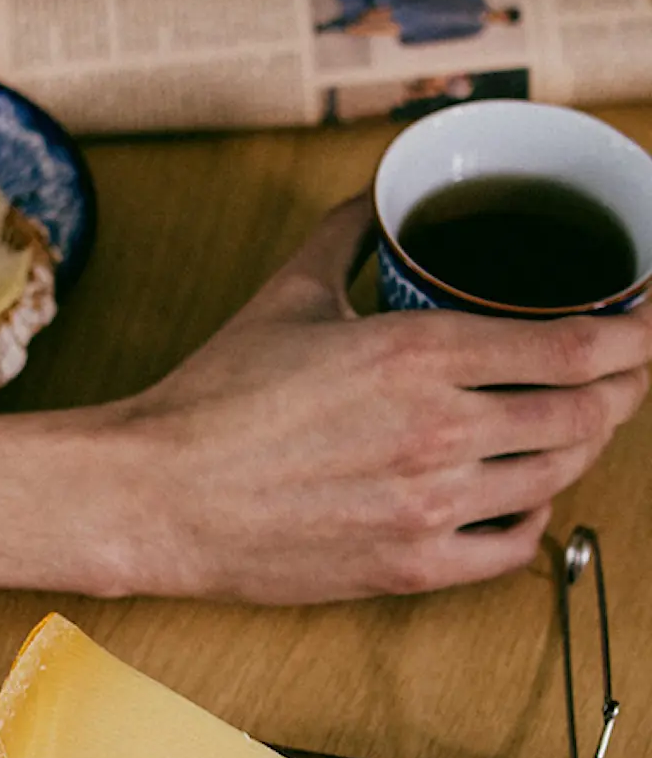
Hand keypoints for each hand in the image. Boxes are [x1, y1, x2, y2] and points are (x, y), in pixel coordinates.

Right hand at [96, 196, 651, 601]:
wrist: (154, 495)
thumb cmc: (210, 402)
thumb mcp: (287, 295)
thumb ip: (351, 232)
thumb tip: (382, 191)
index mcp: (418, 354)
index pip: (579, 345)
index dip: (636, 334)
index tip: (645, 322)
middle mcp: (438, 432)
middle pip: (588, 413)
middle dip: (622, 389)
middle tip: (620, 374)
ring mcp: (428, 506)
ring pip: (558, 477)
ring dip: (578, 450)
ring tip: (570, 428)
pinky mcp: (408, 566)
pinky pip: (514, 548)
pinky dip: (533, 518)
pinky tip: (519, 496)